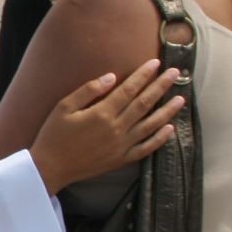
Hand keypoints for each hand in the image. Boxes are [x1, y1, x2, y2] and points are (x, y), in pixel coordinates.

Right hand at [28, 59, 183, 194]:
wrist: (49, 168)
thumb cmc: (53, 135)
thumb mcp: (63, 107)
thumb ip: (88, 90)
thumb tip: (112, 76)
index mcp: (102, 113)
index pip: (129, 89)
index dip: (144, 75)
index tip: (156, 63)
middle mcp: (116, 129)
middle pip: (145, 103)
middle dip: (162, 86)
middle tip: (176, 74)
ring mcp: (121, 145)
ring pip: (151, 125)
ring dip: (167, 111)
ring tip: (181, 99)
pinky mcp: (120, 159)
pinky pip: (145, 148)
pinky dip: (159, 139)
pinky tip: (169, 129)